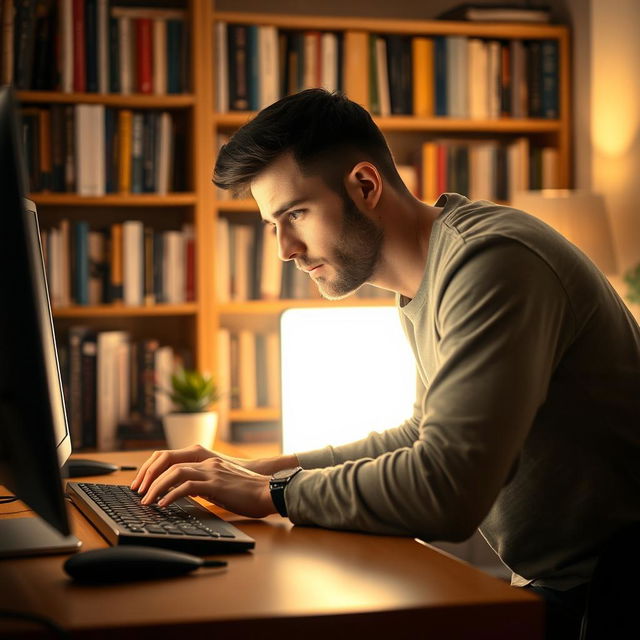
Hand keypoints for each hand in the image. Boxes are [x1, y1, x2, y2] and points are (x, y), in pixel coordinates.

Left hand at [131, 445, 299, 494]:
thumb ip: (203, 484)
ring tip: (146, 502)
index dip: (153, 469)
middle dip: (149, 477)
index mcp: (206, 461)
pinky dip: (171, 495)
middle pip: (169, 462)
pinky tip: (163, 505)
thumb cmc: (247, 492)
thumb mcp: (220, 485)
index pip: (172, 458)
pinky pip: (187, 487)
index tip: (142, 484)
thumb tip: (182, 494)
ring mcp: (211, 472)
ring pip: (175, 472)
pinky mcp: (216, 484)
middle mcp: (206, 462)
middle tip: (138, 493)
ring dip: (156, 487)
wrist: (269, 492)